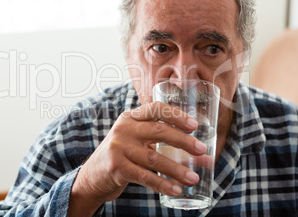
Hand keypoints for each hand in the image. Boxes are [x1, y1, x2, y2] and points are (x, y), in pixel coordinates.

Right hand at [67, 102, 206, 215]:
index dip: (176, 115)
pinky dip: (162, 184)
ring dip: (177, 169)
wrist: (93, 175)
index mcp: (130, 118)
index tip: (194, 125)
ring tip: (193, 178)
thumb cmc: (123, 156)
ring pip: (154, 157)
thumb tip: (204, 157)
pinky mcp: (116, 167)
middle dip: (183, 141)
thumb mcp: (137, 142)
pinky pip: (145, 176)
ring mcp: (119, 148)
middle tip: (202, 150)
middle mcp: (123, 129)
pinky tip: (176, 189)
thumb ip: (163, 143)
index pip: (155, 108)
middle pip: (158, 130)